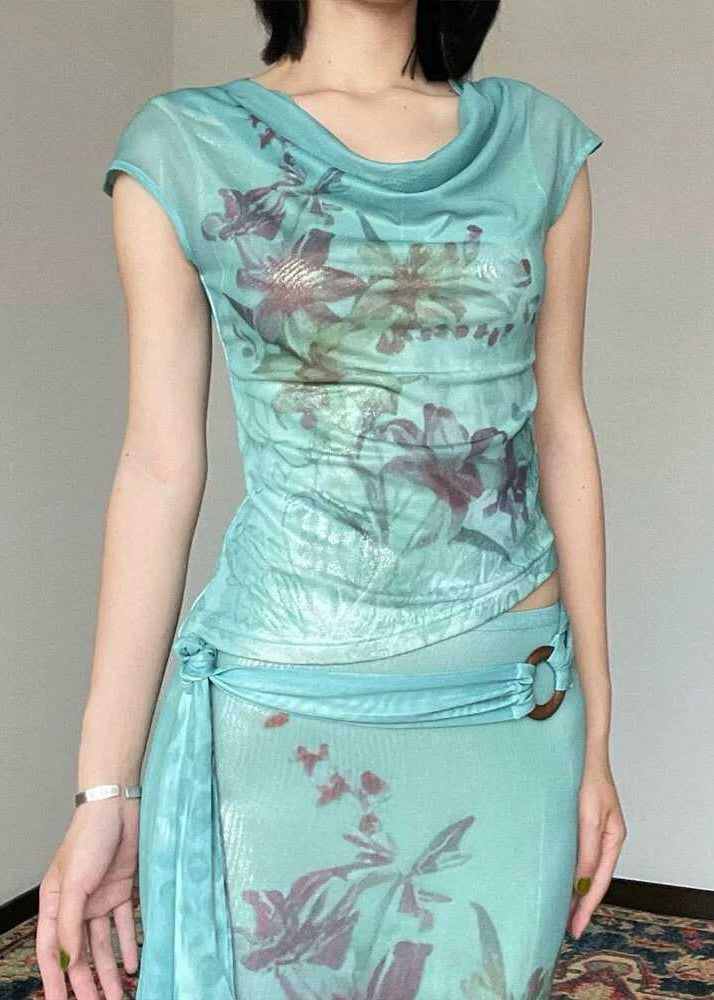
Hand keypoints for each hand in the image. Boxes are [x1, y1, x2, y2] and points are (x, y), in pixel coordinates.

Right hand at [36, 797, 139, 998]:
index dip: (56, 980)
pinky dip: (130, 944)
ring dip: (110, 970)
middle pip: (80, 953)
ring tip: (120, 995)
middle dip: (88, 982)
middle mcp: (76, 905)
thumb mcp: (75, 883)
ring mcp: (100, 899)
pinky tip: (135, 964)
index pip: (52, 952)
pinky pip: (125, 924)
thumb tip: (68, 960)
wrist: (118, 807)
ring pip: (103, 944)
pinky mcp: (123, 890)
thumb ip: (69, 923)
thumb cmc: (89, 837)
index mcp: (55, 904)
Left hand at [568, 757, 626, 938]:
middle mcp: (604, 839)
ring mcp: (591, 832)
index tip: (575, 926)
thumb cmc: (588, 778)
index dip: (586, 906)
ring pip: (583, 868)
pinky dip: (567, 870)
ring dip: (572, 888)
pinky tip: (557, 878)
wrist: (581, 751)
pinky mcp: (578, 824)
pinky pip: (574, 854)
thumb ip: (586, 849)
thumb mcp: (589, 816)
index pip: (599, 881)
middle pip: (593, 879)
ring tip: (560, 910)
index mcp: (613, 838)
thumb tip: (580, 881)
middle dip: (580, 903)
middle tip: (566, 926)